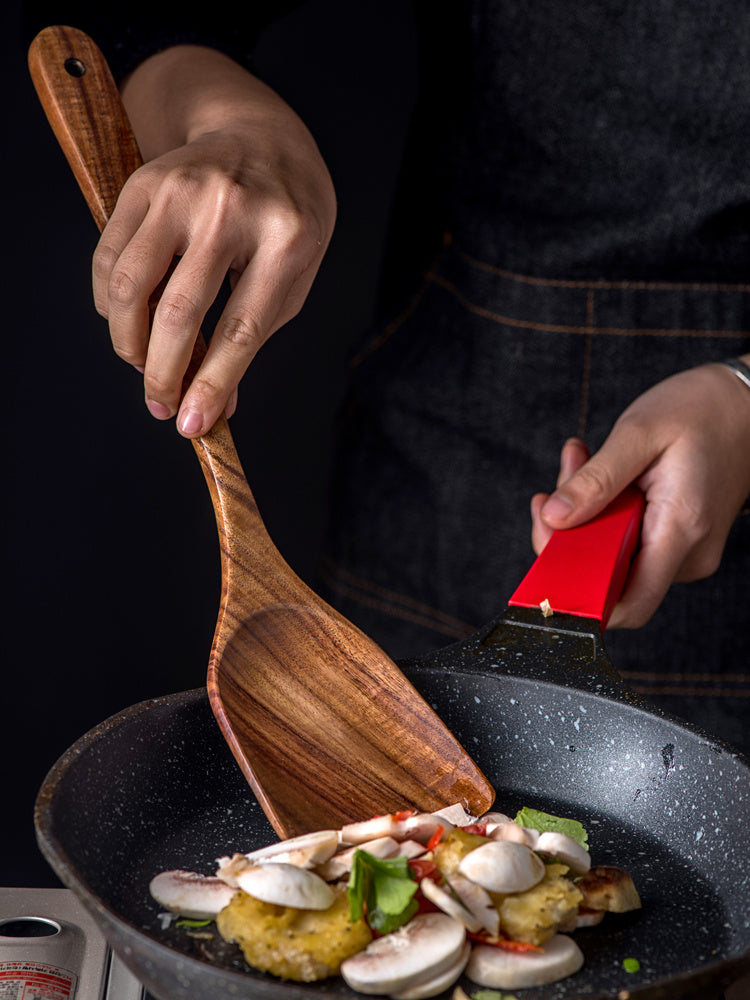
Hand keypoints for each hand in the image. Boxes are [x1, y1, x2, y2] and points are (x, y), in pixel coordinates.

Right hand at [93, 45, 335, 435]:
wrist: (262, 134)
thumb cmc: (288, 216)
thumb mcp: (294, 275)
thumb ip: (256, 335)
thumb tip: (216, 403)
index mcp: (286, 238)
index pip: (243, 328)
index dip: (213, 383)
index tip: (192, 423)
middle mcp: (230, 209)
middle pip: (180, 311)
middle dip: (162, 373)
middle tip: (160, 405)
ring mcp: (181, 191)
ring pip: (131, 285)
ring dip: (129, 343)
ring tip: (143, 365)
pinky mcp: (143, 184)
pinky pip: (109, 257)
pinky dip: (111, 304)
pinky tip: (128, 324)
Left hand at [530, 360, 749, 627]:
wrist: (747, 404)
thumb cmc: (702, 411)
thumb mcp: (640, 433)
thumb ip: (595, 481)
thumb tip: (553, 519)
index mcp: (680, 531)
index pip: (626, 605)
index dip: (579, 595)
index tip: (548, 545)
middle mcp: (686, 554)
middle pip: (606, 577)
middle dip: (569, 530)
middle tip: (566, 473)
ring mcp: (682, 550)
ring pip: (609, 554)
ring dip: (583, 510)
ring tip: (581, 458)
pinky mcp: (673, 539)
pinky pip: (622, 539)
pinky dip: (602, 507)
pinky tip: (598, 468)